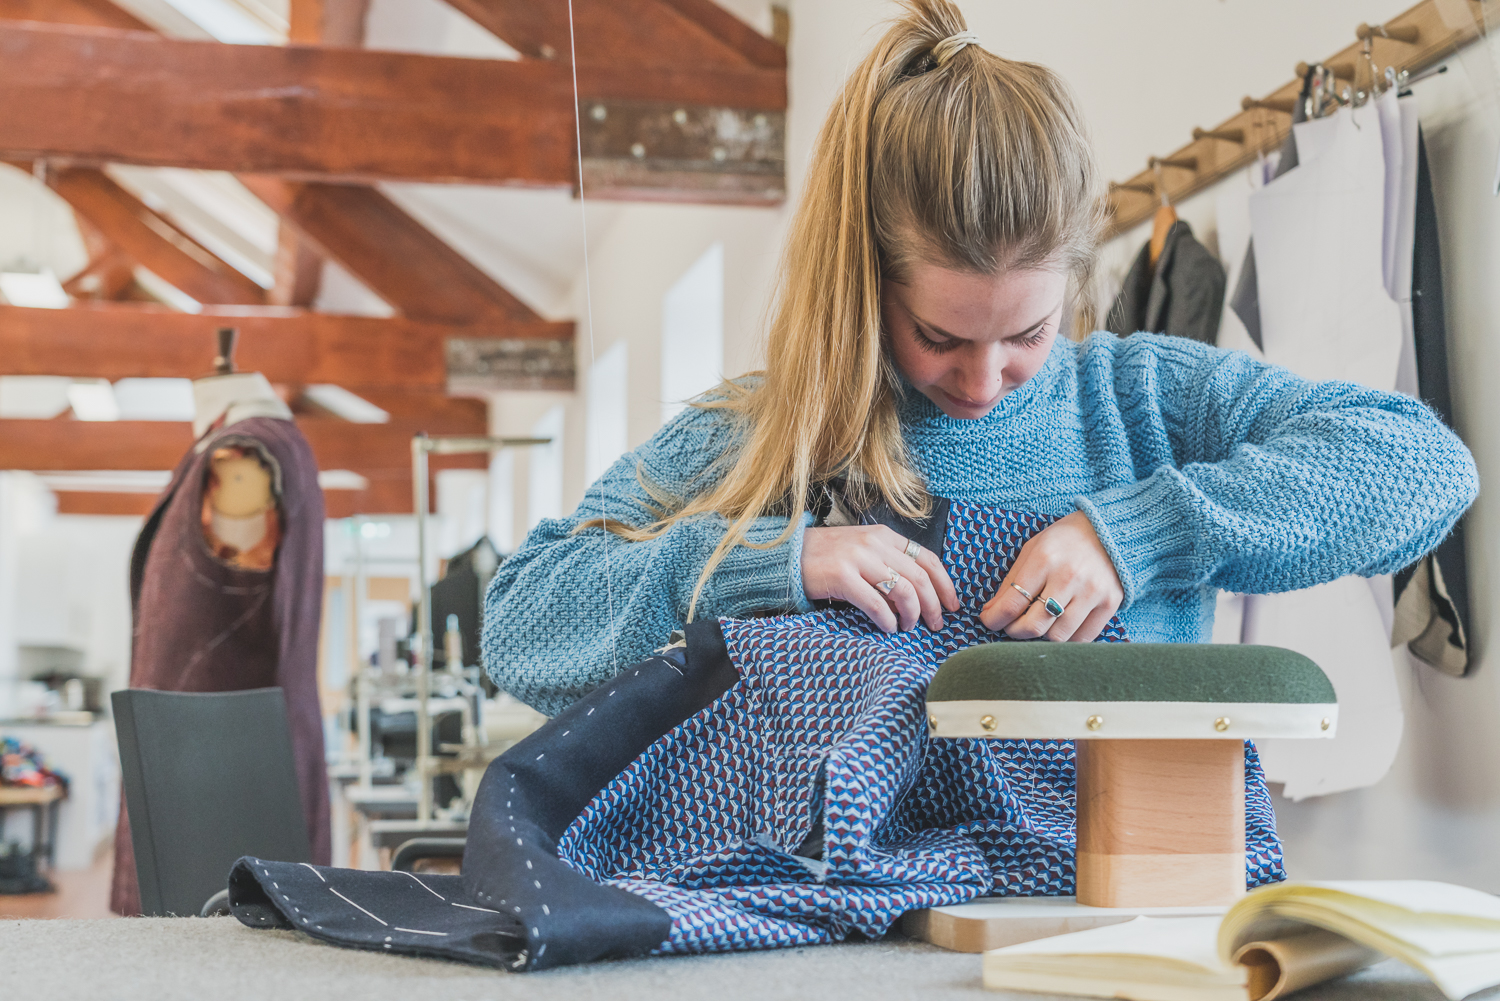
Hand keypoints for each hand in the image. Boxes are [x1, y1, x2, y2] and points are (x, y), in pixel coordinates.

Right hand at [801, 525, 959, 632]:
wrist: (789, 555)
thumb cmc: (828, 557)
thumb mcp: (863, 551)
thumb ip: (889, 566)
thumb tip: (916, 599)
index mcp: (884, 536)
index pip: (927, 558)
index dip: (945, 584)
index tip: (952, 604)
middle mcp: (874, 544)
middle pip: (919, 578)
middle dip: (933, 606)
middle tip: (936, 624)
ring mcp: (858, 559)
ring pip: (903, 591)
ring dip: (911, 615)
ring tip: (907, 627)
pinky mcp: (842, 577)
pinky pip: (876, 604)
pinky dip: (887, 620)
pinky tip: (888, 628)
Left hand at [980, 511, 1123, 642]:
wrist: (1110, 530)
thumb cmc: (1064, 540)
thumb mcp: (1032, 549)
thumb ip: (1011, 581)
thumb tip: (991, 612)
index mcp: (1044, 560)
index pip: (1012, 604)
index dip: (994, 619)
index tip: (989, 621)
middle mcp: (1068, 577)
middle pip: (1034, 626)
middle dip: (1014, 631)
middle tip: (1011, 626)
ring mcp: (1092, 592)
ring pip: (1057, 637)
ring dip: (1040, 637)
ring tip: (1036, 625)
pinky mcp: (1110, 604)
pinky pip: (1082, 639)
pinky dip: (1066, 640)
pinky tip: (1058, 628)